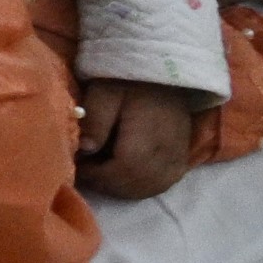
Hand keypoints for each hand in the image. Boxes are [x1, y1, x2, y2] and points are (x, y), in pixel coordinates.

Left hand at [77, 77, 203, 199]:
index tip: (80, 167)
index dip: (99, 175)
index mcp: (148, 133)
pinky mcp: (182, 157)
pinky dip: (142, 187)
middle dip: (108, 184)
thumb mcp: (104, 92)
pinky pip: (164, 182)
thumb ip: (95, 119)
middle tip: (88, 173)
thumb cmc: (128, 81)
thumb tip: (85, 149)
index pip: (125, 169)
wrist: (163, 74)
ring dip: (123, 188)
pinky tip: (124, 178)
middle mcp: (168, 149)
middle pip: (138, 183)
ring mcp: (178, 155)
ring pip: (152, 187)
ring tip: (102, 175)